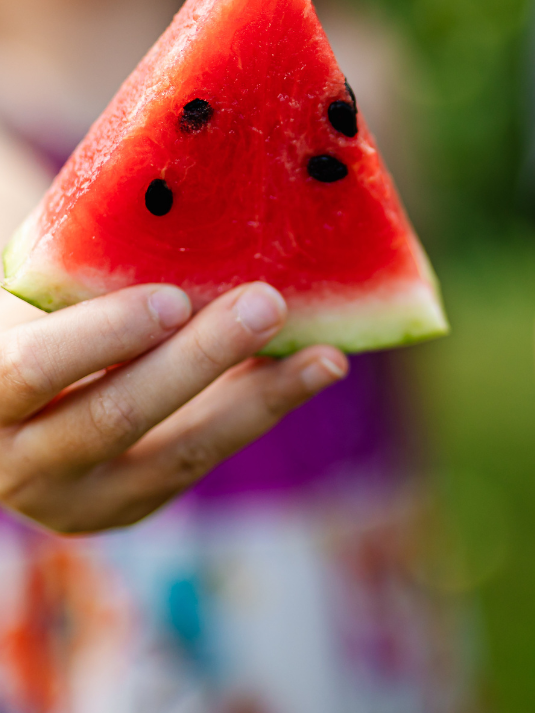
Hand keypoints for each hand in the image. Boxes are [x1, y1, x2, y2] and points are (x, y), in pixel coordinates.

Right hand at [0, 282, 346, 532]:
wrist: (14, 404)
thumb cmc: (29, 321)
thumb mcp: (35, 304)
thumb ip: (78, 279)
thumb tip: (183, 209)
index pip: (29, 371)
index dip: (100, 337)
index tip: (174, 300)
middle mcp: (18, 463)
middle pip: (115, 416)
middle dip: (200, 359)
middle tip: (268, 304)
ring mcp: (79, 499)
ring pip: (178, 453)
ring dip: (259, 399)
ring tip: (325, 357)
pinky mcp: (133, 503)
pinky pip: (205, 457)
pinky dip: (261, 410)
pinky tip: (313, 370)